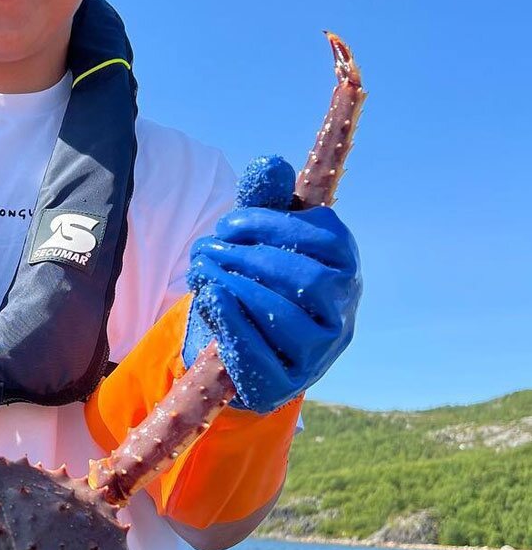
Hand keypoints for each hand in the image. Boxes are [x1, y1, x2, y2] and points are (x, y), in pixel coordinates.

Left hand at [182, 156, 360, 413]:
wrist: (242, 341)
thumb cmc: (257, 275)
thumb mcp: (261, 235)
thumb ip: (265, 200)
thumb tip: (271, 165)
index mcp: (344, 266)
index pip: (325, 238)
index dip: (272, 225)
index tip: (228, 223)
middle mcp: (342, 311)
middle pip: (309, 280)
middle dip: (251, 258)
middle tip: (207, 248)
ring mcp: (319, 353)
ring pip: (290, 318)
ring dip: (239, 287)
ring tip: (204, 271)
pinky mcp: (286, 384)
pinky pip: (265, 358)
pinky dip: (234, 325)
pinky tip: (210, 300)